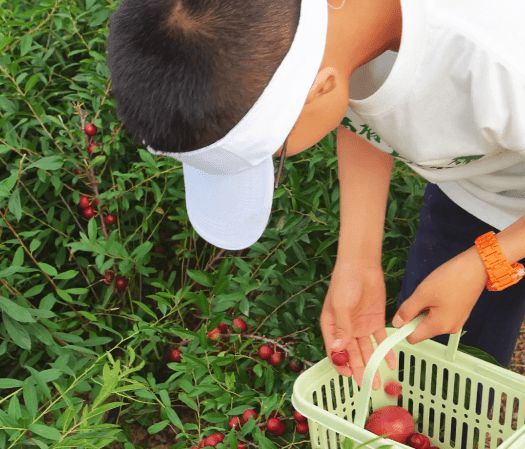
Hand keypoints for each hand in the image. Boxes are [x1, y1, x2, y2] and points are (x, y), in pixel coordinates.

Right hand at [320, 260, 396, 389]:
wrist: (362, 265)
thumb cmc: (345, 283)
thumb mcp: (341, 306)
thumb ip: (342, 328)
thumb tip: (339, 350)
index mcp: (331, 325)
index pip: (335, 350)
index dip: (340, 364)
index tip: (348, 376)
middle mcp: (346, 329)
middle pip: (352, 353)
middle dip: (359, 369)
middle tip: (368, 384)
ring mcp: (361, 325)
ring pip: (366, 349)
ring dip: (372, 364)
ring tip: (379, 380)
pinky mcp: (375, 320)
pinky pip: (380, 339)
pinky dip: (385, 350)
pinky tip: (391, 362)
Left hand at [392, 247, 487, 342]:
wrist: (477, 267)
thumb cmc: (452, 279)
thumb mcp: (423, 293)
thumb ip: (407, 310)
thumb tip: (397, 323)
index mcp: (439, 326)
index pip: (412, 338)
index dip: (403, 328)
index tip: (399, 315)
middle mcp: (449, 328)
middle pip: (421, 329)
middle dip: (415, 315)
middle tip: (420, 297)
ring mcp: (456, 321)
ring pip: (430, 320)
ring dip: (425, 309)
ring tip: (431, 293)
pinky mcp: (459, 313)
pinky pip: (440, 314)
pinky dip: (434, 306)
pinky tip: (438, 292)